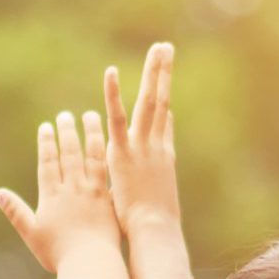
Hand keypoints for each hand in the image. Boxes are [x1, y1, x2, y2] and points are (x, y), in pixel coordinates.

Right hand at [0, 111, 119, 272]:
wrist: (91, 264)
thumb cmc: (59, 254)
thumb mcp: (32, 233)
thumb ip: (16, 211)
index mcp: (52, 196)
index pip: (48, 162)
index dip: (47, 143)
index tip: (47, 126)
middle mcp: (72, 189)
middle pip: (69, 154)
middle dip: (66, 132)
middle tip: (65, 116)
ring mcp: (93, 192)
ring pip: (92, 156)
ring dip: (91, 134)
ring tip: (91, 116)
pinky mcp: (109, 199)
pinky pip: (109, 172)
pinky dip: (110, 155)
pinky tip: (113, 142)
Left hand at [104, 42, 180, 230]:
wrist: (155, 231)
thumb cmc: (154, 226)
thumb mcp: (156, 200)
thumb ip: (153, 183)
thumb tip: (152, 176)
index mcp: (164, 156)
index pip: (164, 121)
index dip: (163, 99)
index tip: (164, 79)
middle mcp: (158, 145)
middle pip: (162, 101)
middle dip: (164, 73)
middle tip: (166, 47)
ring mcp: (144, 146)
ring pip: (150, 102)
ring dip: (155, 72)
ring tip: (160, 47)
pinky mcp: (125, 152)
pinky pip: (118, 117)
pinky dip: (114, 94)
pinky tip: (111, 72)